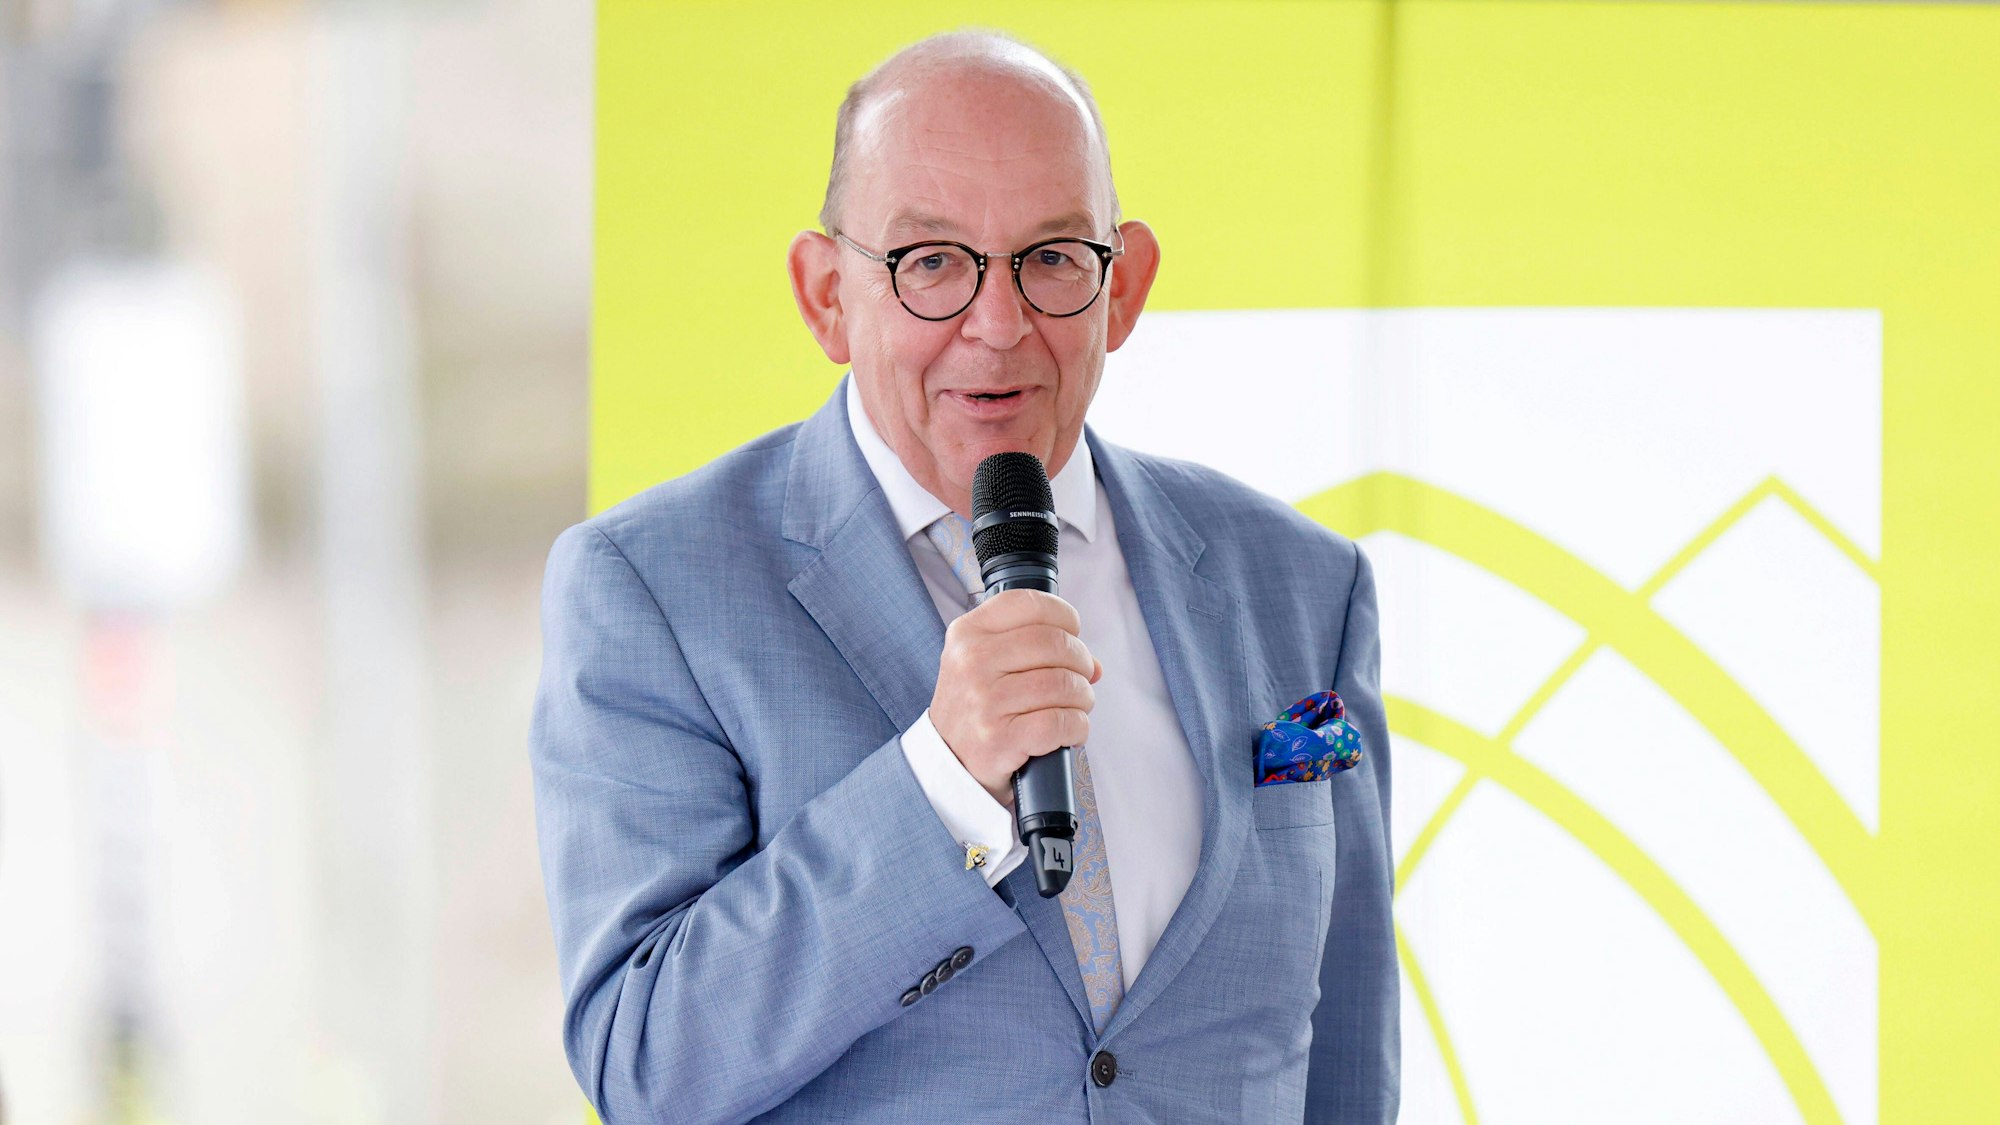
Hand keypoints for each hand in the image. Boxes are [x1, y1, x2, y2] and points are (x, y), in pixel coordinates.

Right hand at [929, 589, 1102, 807]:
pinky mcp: (999, 739)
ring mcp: (983, 701)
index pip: (1028, 604)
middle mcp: (971, 662)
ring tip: (1077, 705)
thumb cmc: (978, 707)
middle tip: (1081, 677)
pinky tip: (1071, 730)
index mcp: (967, 633)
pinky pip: (1060, 723)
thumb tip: (1094, 665)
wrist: (948, 763)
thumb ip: (1035, 650)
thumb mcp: (986, 664)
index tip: (1072, 633)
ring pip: (1062, 683)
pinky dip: (1077, 727)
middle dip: (1080, 661)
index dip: (1064, 616)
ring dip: (1083, 697)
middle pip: (1053, 642)